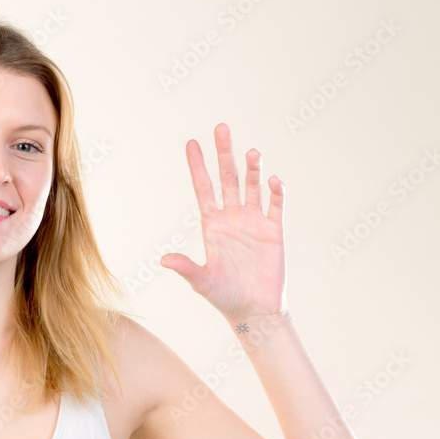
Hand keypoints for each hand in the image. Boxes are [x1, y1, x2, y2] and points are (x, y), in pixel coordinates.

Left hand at [160, 123, 287, 323]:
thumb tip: (163, 260)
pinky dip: (276, 193)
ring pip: (251, 187)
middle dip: (224, 154)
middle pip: (227, 179)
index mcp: (212, 225)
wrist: (254, 310)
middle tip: (221, 128)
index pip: (203, 188)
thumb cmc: (224, 296)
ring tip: (251, 151)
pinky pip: (275, 206)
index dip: (197, 166)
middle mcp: (232, 217)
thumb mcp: (201, 282)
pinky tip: (274, 180)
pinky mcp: (274, 231)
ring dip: (252, 169)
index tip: (191, 143)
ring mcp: (254, 222)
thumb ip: (185, 268)